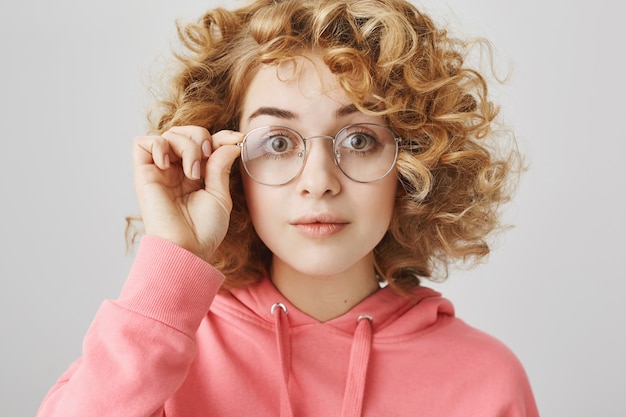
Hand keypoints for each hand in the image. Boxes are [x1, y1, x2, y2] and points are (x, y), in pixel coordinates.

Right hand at [132, 126, 241, 260]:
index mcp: (196, 174)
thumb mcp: (220, 195)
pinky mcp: (143, 174)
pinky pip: (142, 143)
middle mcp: (176, 170)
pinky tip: (168, 164)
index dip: (220, 136)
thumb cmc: (204, 230)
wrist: (186, 248)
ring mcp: (160, 171)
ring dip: (185, 146)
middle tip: (207, 156)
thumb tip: (231, 143)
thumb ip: (221, 166)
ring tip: (192, 172)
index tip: (237, 140)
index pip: (205, 142)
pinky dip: (158, 145)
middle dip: (200, 137)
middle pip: (185, 132)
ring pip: (168, 134)